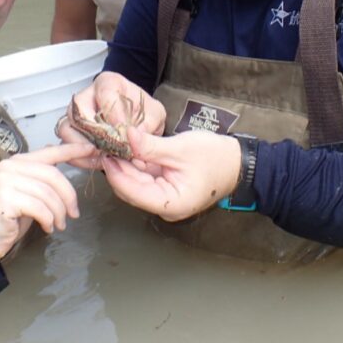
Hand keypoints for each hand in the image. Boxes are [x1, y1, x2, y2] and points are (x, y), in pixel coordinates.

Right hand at [0, 141, 95, 264]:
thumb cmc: (12, 217)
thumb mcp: (32, 193)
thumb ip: (44, 177)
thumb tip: (66, 155)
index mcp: (18, 161)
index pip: (50, 152)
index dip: (73, 150)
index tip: (92, 150)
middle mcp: (9, 165)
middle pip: (53, 175)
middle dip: (69, 196)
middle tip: (74, 214)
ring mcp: (5, 180)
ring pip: (48, 194)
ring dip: (59, 212)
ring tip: (59, 224)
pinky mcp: (4, 197)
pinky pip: (39, 207)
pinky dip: (48, 219)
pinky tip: (47, 227)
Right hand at [55, 71, 165, 158]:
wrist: (137, 122)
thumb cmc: (143, 113)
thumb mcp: (154, 114)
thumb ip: (147, 123)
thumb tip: (133, 136)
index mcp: (108, 83)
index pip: (104, 94)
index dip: (114, 115)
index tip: (125, 130)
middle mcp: (87, 96)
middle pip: (77, 111)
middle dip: (95, 134)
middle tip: (111, 147)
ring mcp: (75, 115)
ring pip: (67, 129)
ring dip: (84, 147)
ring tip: (103, 156)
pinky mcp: (72, 134)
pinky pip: (67, 146)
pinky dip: (80, 157)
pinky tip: (97, 162)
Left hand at [100, 126, 240, 220]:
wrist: (238, 163)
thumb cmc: (215, 157)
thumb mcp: (180, 148)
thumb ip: (150, 146)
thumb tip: (125, 135)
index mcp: (170, 203)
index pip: (131, 190)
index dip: (115, 171)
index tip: (104, 150)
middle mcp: (164, 207)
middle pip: (131, 189)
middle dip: (118, 167)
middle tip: (105, 143)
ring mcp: (165, 199)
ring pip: (136, 183)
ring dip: (126, 164)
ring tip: (115, 143)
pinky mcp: (166, 189)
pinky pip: (146, 178)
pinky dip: (137, 164)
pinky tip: (128, 148)